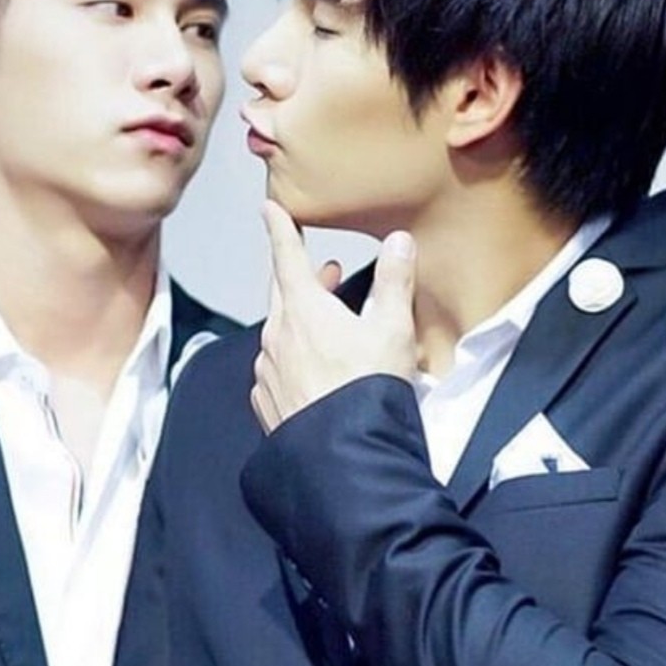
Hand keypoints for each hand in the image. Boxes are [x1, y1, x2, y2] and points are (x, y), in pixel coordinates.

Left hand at [251, 200, 416, 432]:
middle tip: (324, 273)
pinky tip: (312, 372)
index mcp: (302, 309)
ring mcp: (267, 371)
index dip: (280, 228)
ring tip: (327, 327)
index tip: (270, 209)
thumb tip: (398, 243)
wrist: (341, 455)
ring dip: (299, 322)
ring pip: (279, 333)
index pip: (286, 255)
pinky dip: (291, 361)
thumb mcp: (392, 329)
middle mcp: (276, 336)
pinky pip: (275, 370)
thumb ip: (394, 282)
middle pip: (283, 294)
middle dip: (302, 279)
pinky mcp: (267, 402)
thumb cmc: (365, 392)